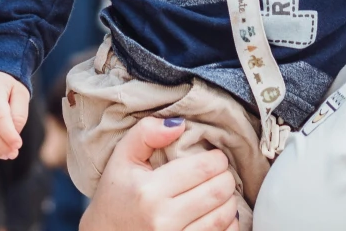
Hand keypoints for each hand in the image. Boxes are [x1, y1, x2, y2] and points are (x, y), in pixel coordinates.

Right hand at [80, 116, 238, 230]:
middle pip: (217, 192)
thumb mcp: (122, 157)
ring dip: (229, 199)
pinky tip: (218, 212)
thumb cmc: (116, 194)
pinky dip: (229, 224)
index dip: (217, 158)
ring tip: (220, 190)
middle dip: (226, 176)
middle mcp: (164, 220)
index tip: (215, 156)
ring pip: (223, 216)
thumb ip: (146, 132)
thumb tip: (179, 124)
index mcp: (150, 192)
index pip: (202, 168)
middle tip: (221, 171)